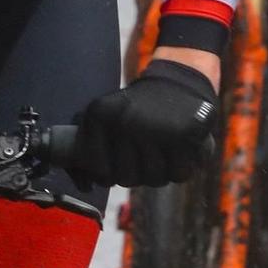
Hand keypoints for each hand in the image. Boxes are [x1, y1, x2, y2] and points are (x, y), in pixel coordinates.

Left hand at [70, 59, 217, 187]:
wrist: (178, 82)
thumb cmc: (137, 109)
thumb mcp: (106, 117)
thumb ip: (90, 149)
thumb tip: (84, 185)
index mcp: (99, 114)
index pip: (98, 170)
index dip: (110, 174)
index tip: (120, 161)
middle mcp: (123, 121)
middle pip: (127, 179)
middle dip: (138, 173)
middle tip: (145, 153)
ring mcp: (152, 128)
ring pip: (154, 179)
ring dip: (161, 172)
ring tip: (162, 148)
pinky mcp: (183, 135)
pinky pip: (179, 174)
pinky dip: (182, 167)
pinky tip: (180, 148)